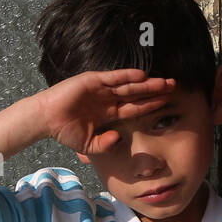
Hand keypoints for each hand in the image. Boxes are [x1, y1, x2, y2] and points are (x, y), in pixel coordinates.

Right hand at [37, 69, 175, 155]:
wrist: (47, 121)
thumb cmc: (66, 132)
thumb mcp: (90, 146)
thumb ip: (106, 144)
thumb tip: (119, 139)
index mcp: (110, 113)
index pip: (136, 108)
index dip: (152, 106)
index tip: (168, 104)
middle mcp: (108, 99)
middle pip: (137, 95)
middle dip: (155, 91)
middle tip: (174, 87)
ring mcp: (101, 89)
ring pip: (129, 85)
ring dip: (147, 83)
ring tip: (165, 82)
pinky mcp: (92, 81)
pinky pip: (113, 78)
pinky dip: (127, 76)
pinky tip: (143, 75)